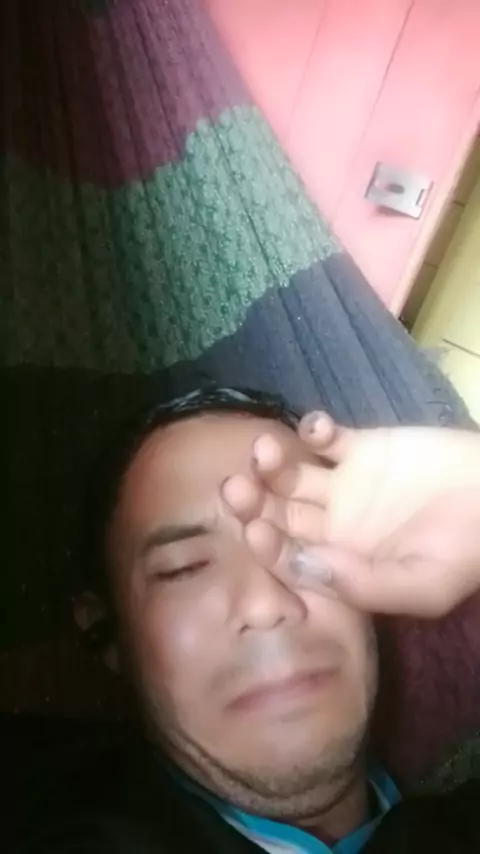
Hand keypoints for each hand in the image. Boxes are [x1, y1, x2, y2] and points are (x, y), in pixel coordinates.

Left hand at [223, 416, 479, 617]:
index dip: (267, 546)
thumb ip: (363, 584)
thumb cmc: (468, 552)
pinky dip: (313, 429)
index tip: (255, 531)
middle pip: (278, 514)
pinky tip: (318, 428)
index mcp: (340, 564)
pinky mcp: (361, 447)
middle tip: (237, 486)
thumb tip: (304, 566)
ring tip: (267, 451)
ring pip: (291, 474)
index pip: (288, 557)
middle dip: (253, 503)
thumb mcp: (424, 586)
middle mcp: (332, 525)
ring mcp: (343, 484)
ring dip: (273, 464)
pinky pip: (325, 438)